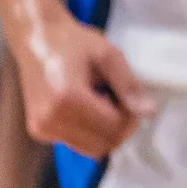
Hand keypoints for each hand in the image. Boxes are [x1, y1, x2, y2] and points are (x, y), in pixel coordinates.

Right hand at [12, 9, 154, 158]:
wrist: (37, 38)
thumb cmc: (74, 42)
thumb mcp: (109, 56)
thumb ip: (129, 86)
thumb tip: (149, 113)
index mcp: (67, 100)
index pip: (114, 127)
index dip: (131, 116)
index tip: (130, 97)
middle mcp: (50, 120)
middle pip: (104, 144)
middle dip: (120, 126)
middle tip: (118, 99)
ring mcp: (42, 129)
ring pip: (91, 149)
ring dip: (105, 131)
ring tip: (101, 102)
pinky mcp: (39, 131)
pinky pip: (77, 143)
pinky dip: (90, 132)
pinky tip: (87, 107)